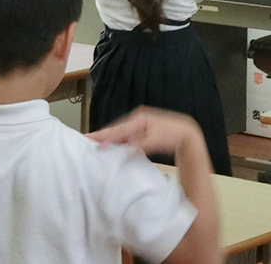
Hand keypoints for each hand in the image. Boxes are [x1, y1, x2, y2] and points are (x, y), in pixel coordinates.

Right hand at [88, 106, 208, 160]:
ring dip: (108, 138)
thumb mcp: (158, 140)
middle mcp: (137, 119)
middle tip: (85, 139)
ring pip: (119, 133)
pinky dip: (116, 140)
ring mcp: (138, 125)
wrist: (184, 133)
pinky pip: (125, 136)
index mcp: (140, 119)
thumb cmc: (172, 134)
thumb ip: (142, 145)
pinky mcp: (140, 131)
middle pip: (116, 129)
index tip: (91, 140)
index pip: (118, 130)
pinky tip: (109, 145)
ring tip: (92, 142)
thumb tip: (128, 150)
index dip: (105, 136)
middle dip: (102, 135)